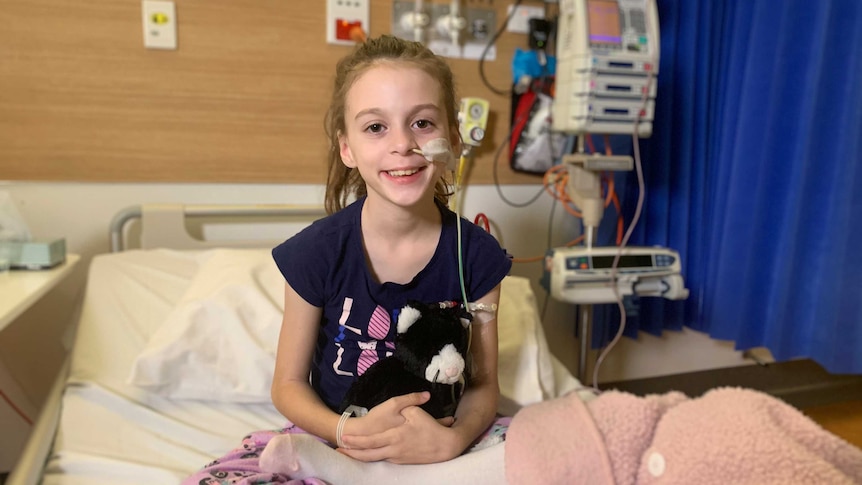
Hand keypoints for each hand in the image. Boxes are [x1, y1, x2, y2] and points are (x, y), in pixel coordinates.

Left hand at [339, 398, 461, 463]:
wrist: (446, 447)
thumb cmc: (431, 429)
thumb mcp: (416, 413)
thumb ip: (405, 406)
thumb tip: (400, 406)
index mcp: (395, 437)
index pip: (370, 441)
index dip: (356, 441)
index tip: (344, 439)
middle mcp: (394, 449)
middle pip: (368, 454)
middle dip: (352, 453)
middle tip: (339, 450)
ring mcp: (399, 457)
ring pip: (376, 458)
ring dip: (362, 456)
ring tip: (350, 454)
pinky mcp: (404, 461)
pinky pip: (386, 459)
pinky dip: (375, 457)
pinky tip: (371, 455)